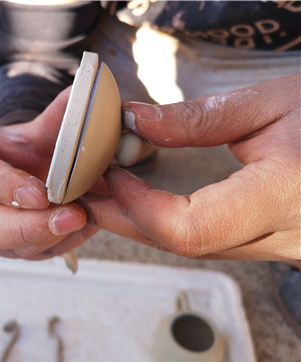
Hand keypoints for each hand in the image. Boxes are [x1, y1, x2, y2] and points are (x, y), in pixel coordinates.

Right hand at [0, 88, 97, 259]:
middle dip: (27, 226)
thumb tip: (85, 95)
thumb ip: (58, 116)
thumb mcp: (35, 129)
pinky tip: (84, 229)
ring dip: (48, 238)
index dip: (5, 187)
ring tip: (84, 222)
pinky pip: (31, 255)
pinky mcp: (6, 249)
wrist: (22, 170)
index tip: (40, 195)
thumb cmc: (23, 148)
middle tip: (71, 217)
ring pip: (8, 248)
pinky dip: (60, 244)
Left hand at [80, 74, 299, 260]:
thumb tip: (135, 122)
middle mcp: (283, 237)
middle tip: (88, 191)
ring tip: (110, 193)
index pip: (189, 226)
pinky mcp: (273, 245)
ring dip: (143, 223)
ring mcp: (279, 249)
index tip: (112, 174)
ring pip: (192, 249)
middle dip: (126, 219)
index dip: (139, 205)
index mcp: (284, 197)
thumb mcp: (270, 103)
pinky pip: (209, 244)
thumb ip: (198, 119)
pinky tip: (149, 205)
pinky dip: (169, 226)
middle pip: (181, 245)